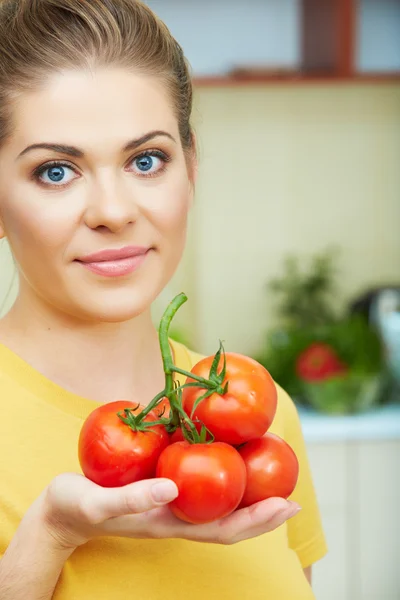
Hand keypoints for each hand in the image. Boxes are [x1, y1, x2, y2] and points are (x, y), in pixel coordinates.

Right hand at [41, 473, 299, 549]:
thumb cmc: (78, 507)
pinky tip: (226, 453)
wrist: (62, 510)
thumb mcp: (99, 502)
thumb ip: (132, 499)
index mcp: (170, 523)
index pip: (224, 529)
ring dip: (247, 493)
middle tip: (293, 496)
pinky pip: (198, 482)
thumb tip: (170, 489)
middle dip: (263, 512)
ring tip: (270, 474)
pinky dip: (220, 471)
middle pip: (230, 520)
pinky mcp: (162, 485)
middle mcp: (177, 515)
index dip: (256, 520)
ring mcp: (171, 502)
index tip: (286, 506)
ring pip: (218, 502)